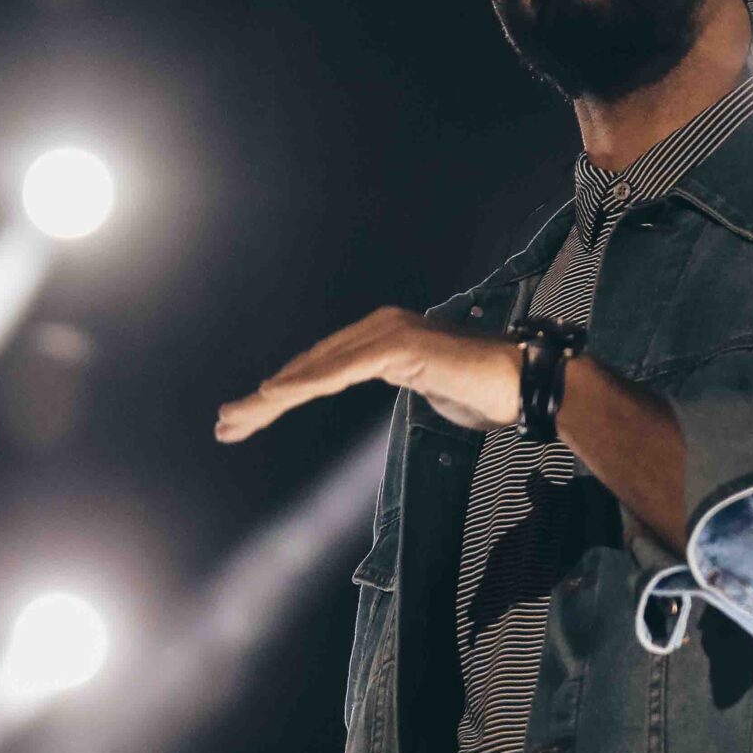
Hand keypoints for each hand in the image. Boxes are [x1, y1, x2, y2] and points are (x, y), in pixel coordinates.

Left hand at [216, 306, 520, 441]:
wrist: (527, 383)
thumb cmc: (487, 393)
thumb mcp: (433, 391)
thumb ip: (409, 384)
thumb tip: (408, 389)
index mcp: (384, 339)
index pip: (322, 368)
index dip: (283, 393)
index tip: (249, 419)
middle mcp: (380, 328)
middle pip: (310, 366)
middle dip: (265, 398)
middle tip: (225, 425)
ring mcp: (388, 333)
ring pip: (317, 368)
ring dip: (271, 396)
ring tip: (235, 419)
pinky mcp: (398, 346)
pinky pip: (341, 368)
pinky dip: (305, 382)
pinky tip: (273, 396)